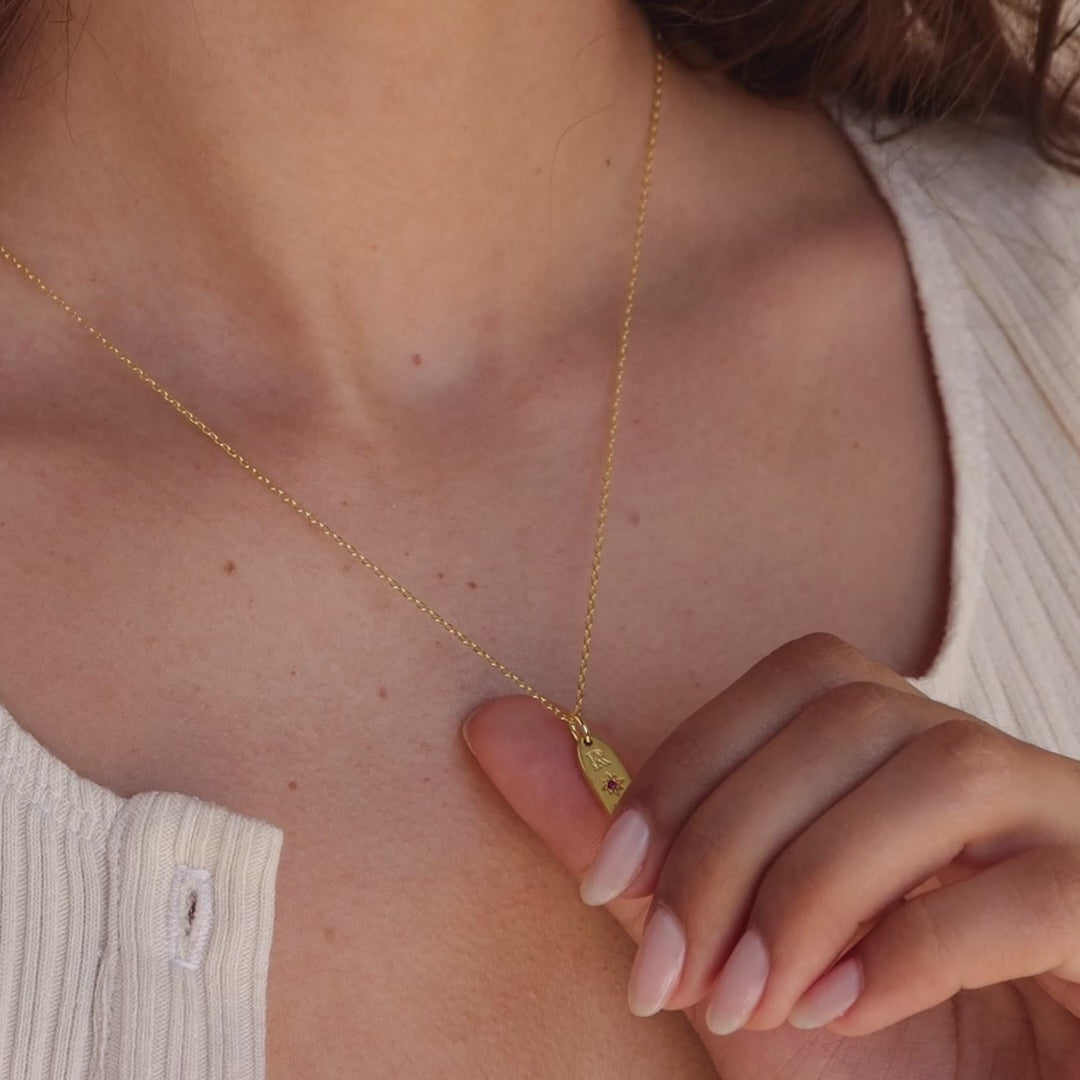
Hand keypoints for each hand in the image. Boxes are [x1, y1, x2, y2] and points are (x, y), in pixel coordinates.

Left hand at [463, 633, 1079, 1078]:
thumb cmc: (859, 1042)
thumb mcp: (712, 940)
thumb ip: (612, 833)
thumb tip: (488, 724)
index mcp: (895, 749)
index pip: (801, 675)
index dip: (692, 761)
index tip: (610, 881)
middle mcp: (987, 758)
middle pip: (851, 714)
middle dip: (732, 840)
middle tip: (677, 970)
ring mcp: (1064, 824)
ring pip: (937, 775)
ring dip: (810, 890)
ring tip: (759, 997)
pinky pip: (1024, 890)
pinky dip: (907, 951)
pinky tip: (842, 1011)